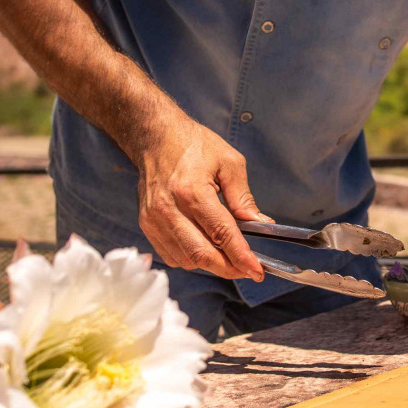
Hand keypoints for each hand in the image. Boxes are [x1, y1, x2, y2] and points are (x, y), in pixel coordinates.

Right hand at [134, 113, 270, 280]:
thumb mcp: (229, 162)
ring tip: (229, 257)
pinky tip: (206, 248)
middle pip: (202, 254)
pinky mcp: (146, 225)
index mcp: (191, 191)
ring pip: (186, 259)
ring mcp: (154, 220)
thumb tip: (260, 224)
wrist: (156, 137)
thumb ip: (243, 197)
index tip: (257, 271)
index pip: (221, 233)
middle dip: (228, 268)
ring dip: (211, 264)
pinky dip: (192, 258)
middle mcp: (169, 209)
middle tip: (248, 270)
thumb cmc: (194, 145)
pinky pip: (172, 255)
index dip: (241, 256)